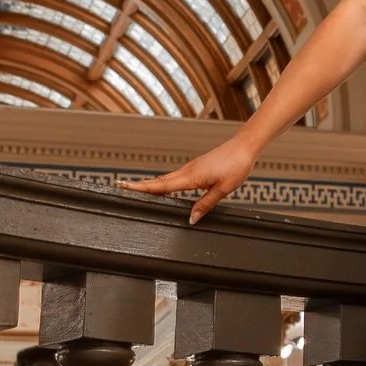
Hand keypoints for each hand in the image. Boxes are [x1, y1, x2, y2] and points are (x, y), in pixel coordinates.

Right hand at [119, 138, 256, 224]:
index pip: (161, 185)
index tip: (124, 186)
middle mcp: (187, 171)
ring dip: (150, 184)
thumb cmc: (237, 166)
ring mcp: (191, 167)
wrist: (245, 147)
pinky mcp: (196, 166)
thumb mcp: (223, 189)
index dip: (142, 188)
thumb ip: (205, 204)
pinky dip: (164, 182)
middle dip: (139, 185)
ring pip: (166, 178)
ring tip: (135, 189)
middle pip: (159, 181)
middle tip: (120, 187)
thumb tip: (191, 219)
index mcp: (191, 177)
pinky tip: (162, 187)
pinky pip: (175, 177)